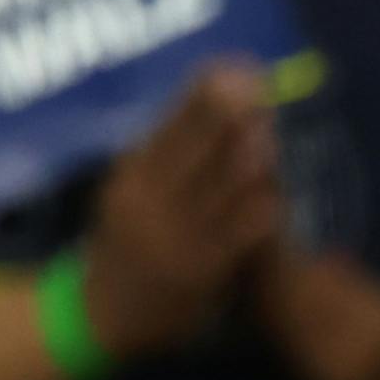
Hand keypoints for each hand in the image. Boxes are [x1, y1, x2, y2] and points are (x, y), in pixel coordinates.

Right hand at [82, 66, 280, 361]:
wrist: (103, 315)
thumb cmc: (127, 245)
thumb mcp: (129, 194)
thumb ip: (161, 157)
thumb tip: (205, 106)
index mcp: (132, 177)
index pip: (167, 126)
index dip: (198, 94)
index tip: (228, 64)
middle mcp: (150, 201)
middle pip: (190, 149)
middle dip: (223, 114)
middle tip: (255, 82)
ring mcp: (175, 236)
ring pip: (215, 190)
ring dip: (245, 158)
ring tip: (269, 127)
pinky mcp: (199, 271)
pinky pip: (233, 238)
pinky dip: (255, 214)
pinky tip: (276, 195)